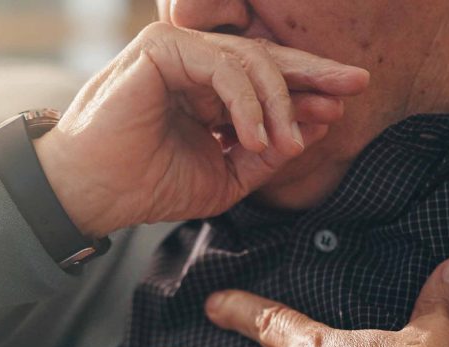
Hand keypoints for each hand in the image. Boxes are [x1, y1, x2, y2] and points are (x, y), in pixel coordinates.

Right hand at [35, 22, 368, 237]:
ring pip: (249, 63)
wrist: (94, 194)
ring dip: (279, 103)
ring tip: (291, 142)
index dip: (303, 95)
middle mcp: (195, 67)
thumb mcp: (221, 178)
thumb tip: (304, 134)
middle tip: (354, 86)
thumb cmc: (146, 187)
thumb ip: (260, 157)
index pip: (264, 85)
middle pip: (266, 61)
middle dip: (313, 75)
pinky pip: (223, 68)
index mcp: (206, 93)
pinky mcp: (162, 49)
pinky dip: (246, 103)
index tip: (339, 110)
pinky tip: (256, 136)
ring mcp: (178, 53)